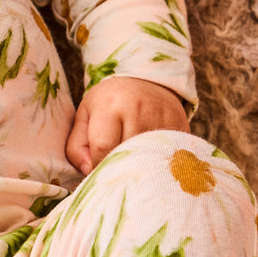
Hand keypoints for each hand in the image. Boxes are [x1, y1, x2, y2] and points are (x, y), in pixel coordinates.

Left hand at [65, 76, 188, 173]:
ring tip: (131, 167)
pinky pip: (167, 154)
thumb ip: (77, 147)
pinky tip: (150, 161)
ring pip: (148, 158)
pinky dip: (157, 162)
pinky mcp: (180, 126)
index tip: (97, 172)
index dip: (97, 165)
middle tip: (113, 175)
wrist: (145, 81)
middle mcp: (138, 110)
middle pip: (127, 154)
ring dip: (138, 168)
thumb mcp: (85, 117)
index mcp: (110, 106)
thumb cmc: (108, 103)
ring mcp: (162, 118)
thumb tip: (90, 172)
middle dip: (118, 169)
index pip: (103, 147)